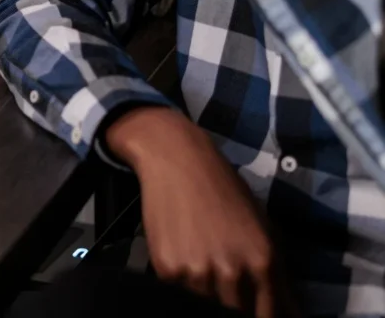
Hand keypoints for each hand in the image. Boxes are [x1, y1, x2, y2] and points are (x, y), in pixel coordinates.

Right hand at [106, 109, 299, 317]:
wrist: (177, 158)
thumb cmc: (223, 188)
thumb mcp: (262, 226)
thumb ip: (278, 276)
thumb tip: (292, 316)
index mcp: (263, 261)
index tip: (256, 312)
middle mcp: (233, 272)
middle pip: (239, 317)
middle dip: (237, 309)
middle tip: (228, 286)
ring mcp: (198, 274)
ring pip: (207, 310)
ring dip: (208, 299)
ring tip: (205, 268)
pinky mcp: (167, 270)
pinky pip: (178, 295)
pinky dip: (183, 287)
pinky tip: (184, 259)